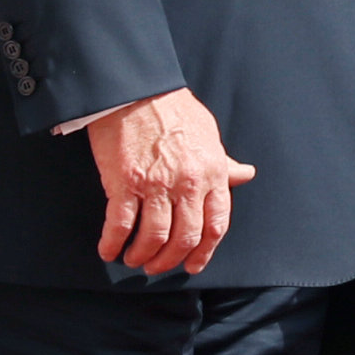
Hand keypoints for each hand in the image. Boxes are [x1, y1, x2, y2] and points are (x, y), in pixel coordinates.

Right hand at [87, 89, 256, 276]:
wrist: (135, 88)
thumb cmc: (172, 108)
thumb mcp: (208, 133)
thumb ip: (224, 162)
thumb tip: (245, 174)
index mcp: (211, 173)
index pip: (215, 225)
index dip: (203, 252)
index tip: (192, 264)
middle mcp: (187, 183)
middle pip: (183, 238)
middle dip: (169, 260)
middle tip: (156, 266)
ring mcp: (155, 185)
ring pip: (153, 238)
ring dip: (142, 256)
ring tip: (133, 258)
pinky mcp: (124, 182)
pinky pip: (120, 225)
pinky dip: (113, 243)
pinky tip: (109, 250)